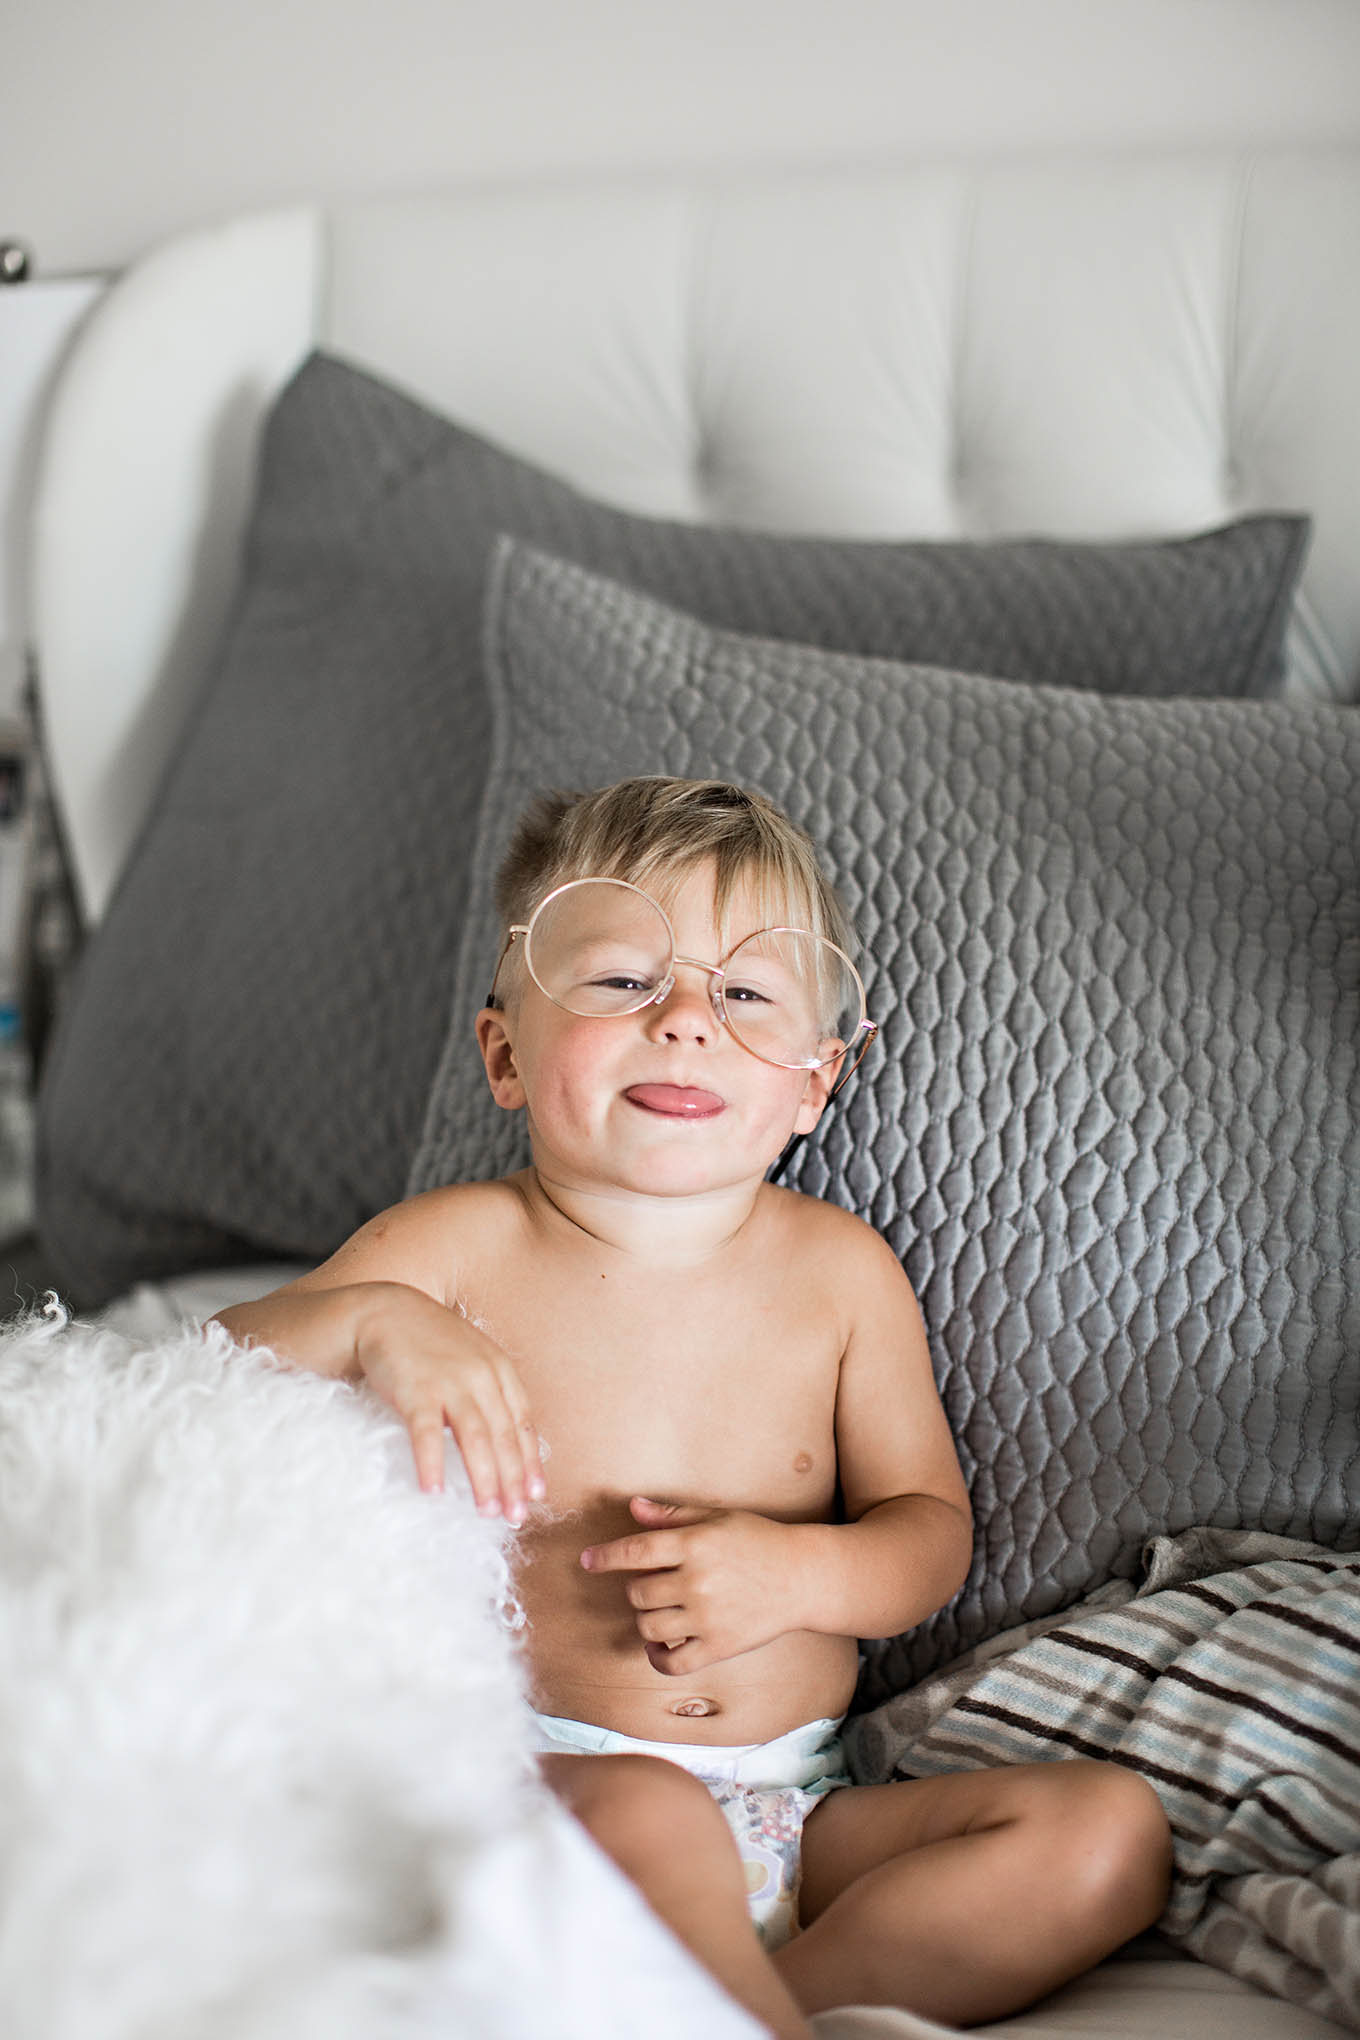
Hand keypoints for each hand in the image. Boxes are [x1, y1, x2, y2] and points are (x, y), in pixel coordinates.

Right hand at [352, 1284, 545, 1520]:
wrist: (382, 1310)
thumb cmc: (427, 1341)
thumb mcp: (469, 1357)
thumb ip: (488, 1390)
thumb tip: (502, 1437)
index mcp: (498, 1369)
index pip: (522, 1423)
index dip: (530, 1461)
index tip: (535, 1495)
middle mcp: (481, 1376)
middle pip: (503, 1436)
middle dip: (512, 1481)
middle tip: (515, 1517)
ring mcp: (449, 1383)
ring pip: (475, 1439)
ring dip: (483, 1479)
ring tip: (486, 1512)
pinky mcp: (416, 1390)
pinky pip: (428, 1434)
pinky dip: (432, 1463)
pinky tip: (434, 1491)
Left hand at [580, 1496, 801, 1674]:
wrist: (801, 1577)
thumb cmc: (757, 1540)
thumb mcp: (717, 1517)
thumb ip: (672, 1516)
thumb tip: (632, 1507)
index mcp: (694, 1544)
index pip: (635, 1551)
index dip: (605, 1556)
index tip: (587, 1560)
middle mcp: (697, 1581)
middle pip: (638, 1593)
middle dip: (638, 1588)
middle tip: (656, 1583)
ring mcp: (707, 1617)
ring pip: (649, 1626)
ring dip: (646, 1618)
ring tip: (661, 1609)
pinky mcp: (718, 1646)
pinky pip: (672, 1662)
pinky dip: (657, 1657)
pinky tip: (660, 1645)